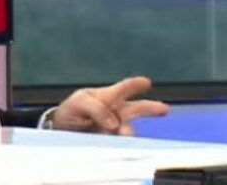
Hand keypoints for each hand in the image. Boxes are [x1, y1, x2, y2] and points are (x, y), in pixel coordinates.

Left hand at [51, 76, 168, 135]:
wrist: (62, 131)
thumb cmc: (71, 112)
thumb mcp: (77, 103)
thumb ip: (96, 108)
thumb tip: (115, 123)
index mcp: (107, 97)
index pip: (123, 88)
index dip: (134, 85)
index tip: (146, 82)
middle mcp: (115, 112)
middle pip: (135, 109)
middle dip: (150, 108)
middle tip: (163, 109)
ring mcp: (114, 129)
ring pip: (129, 128)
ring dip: (129, 130)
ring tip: (125, 134)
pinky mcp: (111, 143)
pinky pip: (120, 143)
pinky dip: (122, 144)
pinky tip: (121, 145)